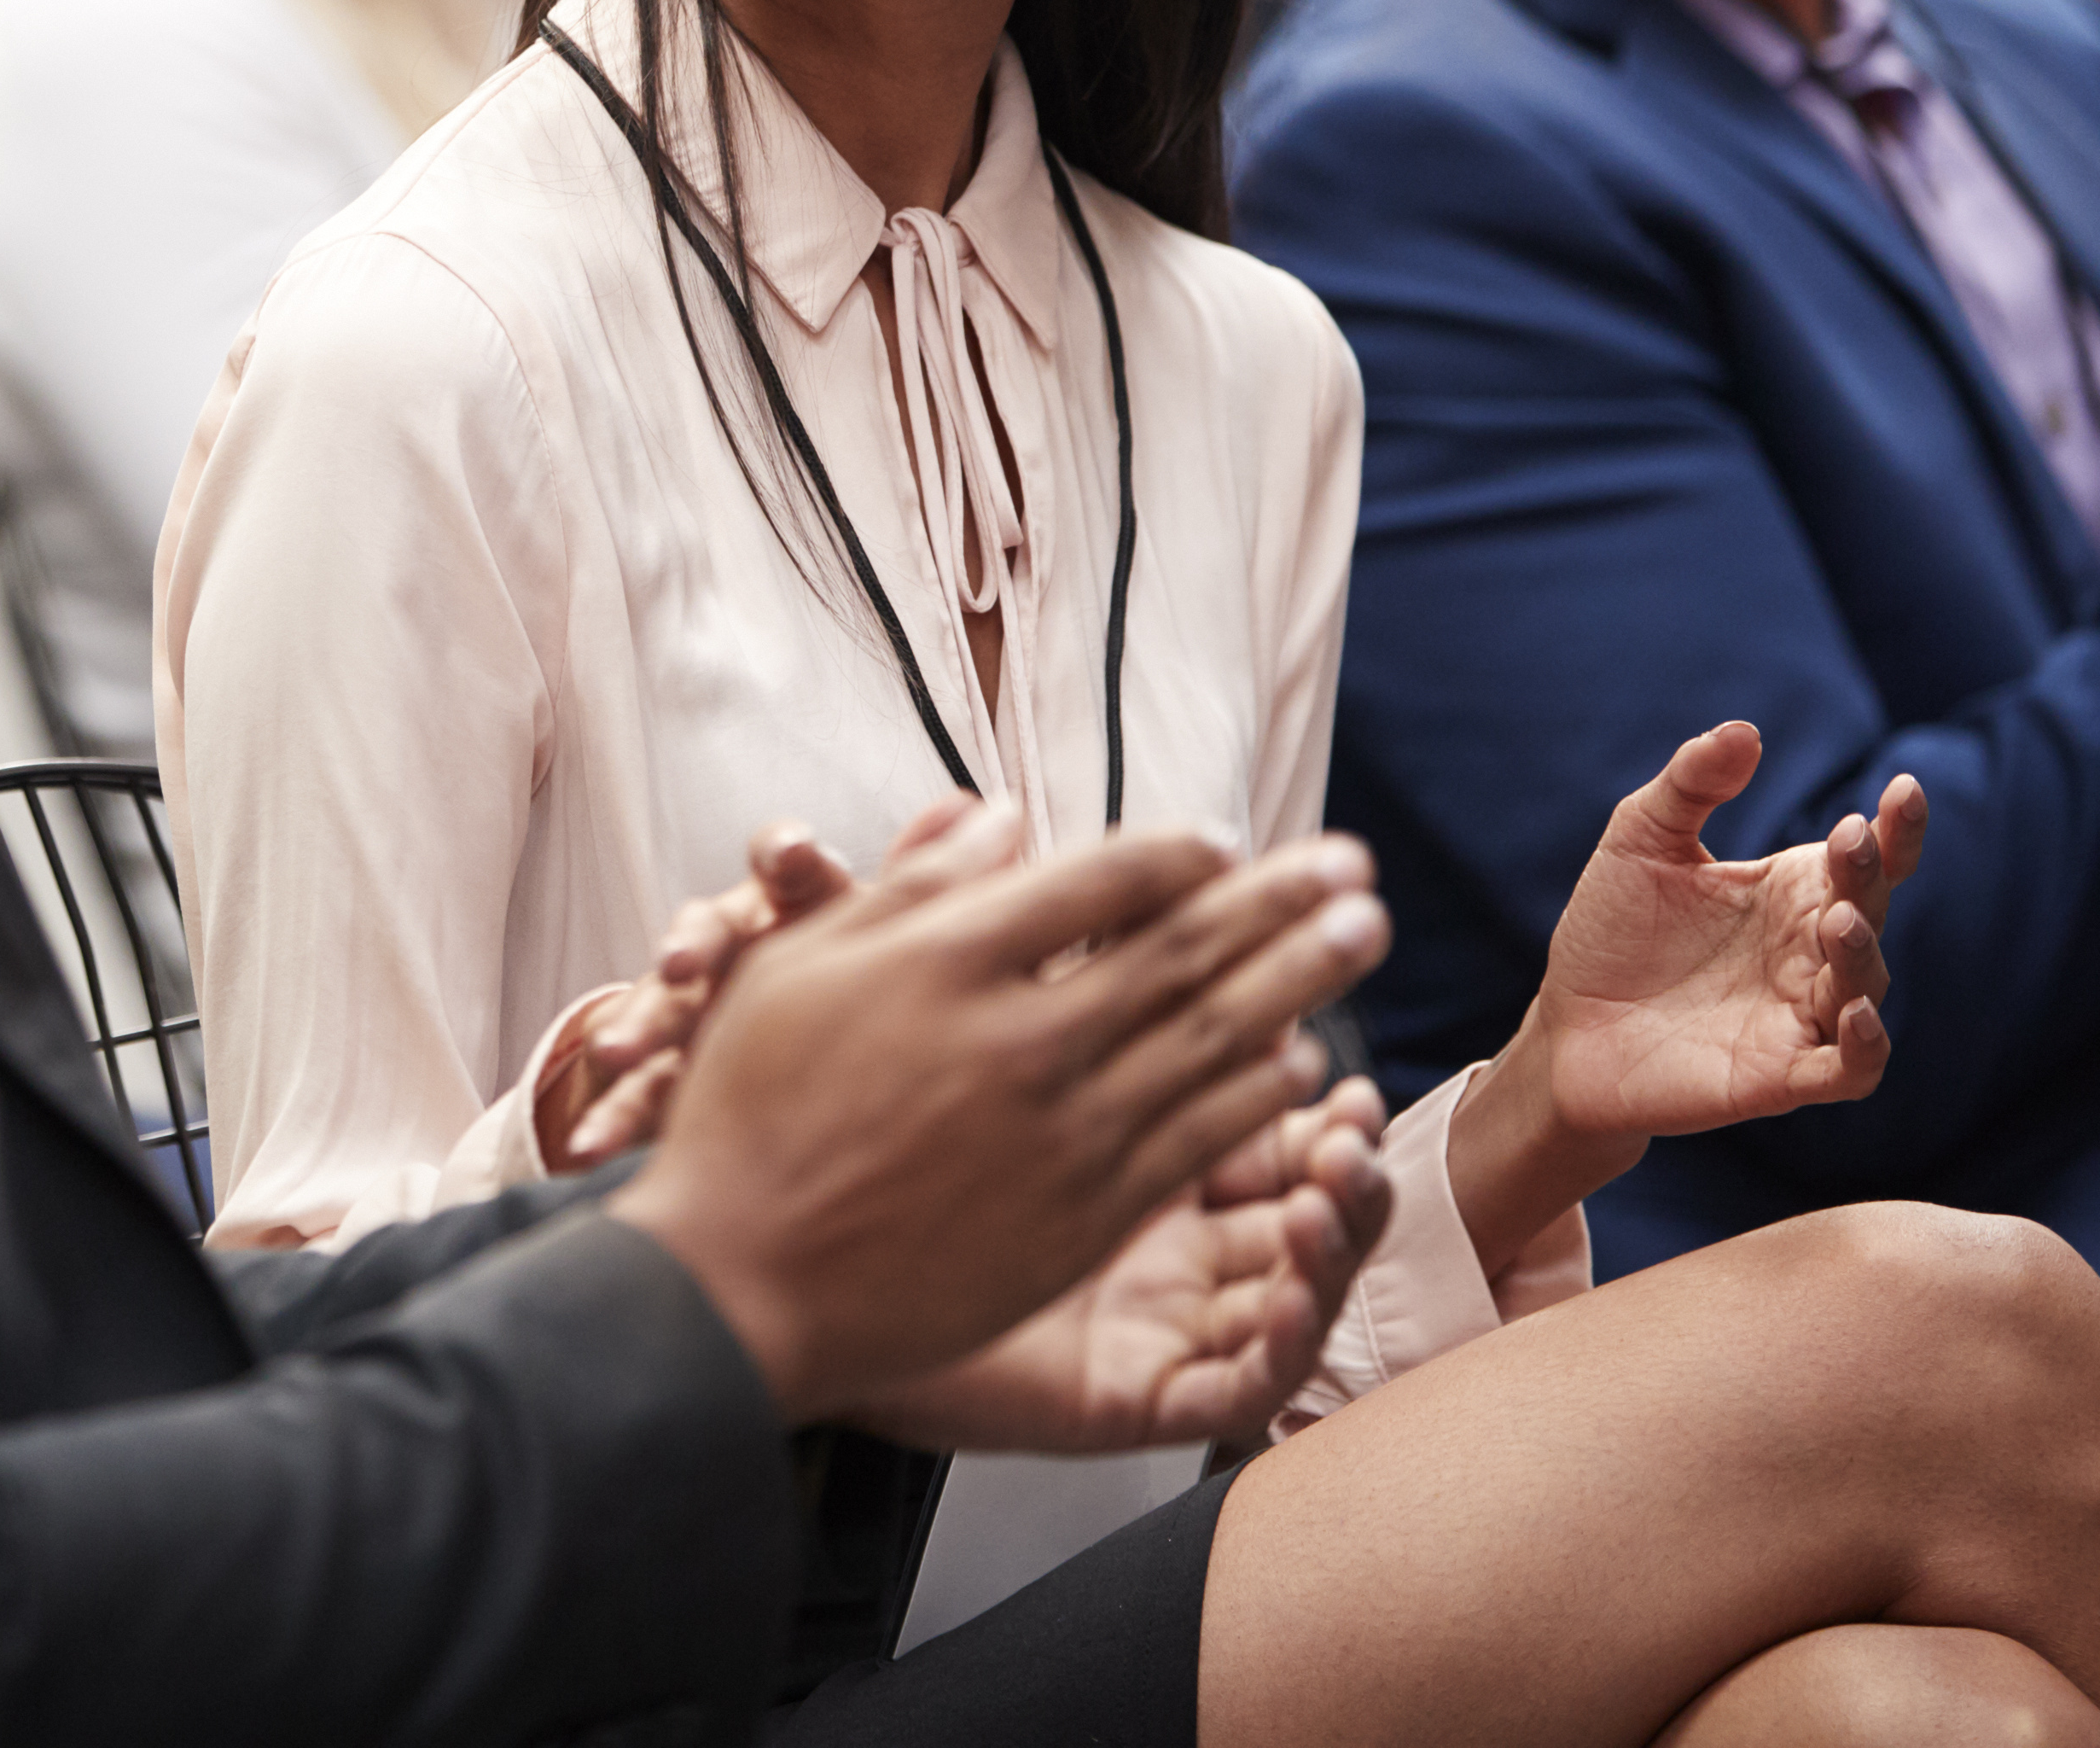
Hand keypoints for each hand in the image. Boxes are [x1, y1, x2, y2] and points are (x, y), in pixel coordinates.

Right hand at [539, 809, 938, 1170]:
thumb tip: (975, 805)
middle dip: (694, 940)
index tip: (796, 854)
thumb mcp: (881, 944)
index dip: (787, 854)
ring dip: (637, 1024)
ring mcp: (700, 1017)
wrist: (780, 1078)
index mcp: (799, 914)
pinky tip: (594, 1148)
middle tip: (683, 963)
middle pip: (713, 929)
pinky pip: (639, 1094)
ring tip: (617, 1055)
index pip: (789, 867)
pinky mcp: (672, 1080)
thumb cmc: (847, 998)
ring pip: (664, 1007)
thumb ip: (921, 884)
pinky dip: (613, 1119)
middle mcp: (743, 954)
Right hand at [606, 825, 1391, 1425]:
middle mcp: (1022, 1038)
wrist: (737, 1283)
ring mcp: (1060, 1133)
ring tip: (1362, 933)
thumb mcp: (800, 965)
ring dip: (1301, 979)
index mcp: (948, 961)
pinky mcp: (1081, 1217)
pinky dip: (1259, 1091)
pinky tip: (1302, 1060)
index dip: (1179, 853)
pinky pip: (1199, 1137)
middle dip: (1280, 901)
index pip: (1103, 882)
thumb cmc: (748, 1113)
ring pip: (1213, 1039)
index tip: (1226, 840)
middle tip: (1351, 865)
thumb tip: (1003, 817)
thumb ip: (911, 887)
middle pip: (1182, 950)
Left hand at [1458, 724, 1922, 1270]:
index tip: (1903, 788)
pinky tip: (1854, 1013)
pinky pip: (1849, 1069)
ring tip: (1838, 919)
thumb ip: (1691, 784)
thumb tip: (1744, 731)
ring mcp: (1800, 1016)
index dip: (1897, 828)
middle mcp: (1808, 953)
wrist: (1566, 1027)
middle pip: (1867, 910)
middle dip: (1868, 876)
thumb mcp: (1641, 840)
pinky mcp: (1781, 1077)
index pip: (1866, 859)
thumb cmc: (1614, 931)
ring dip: (1862, 954)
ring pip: (1864, 986)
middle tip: (1849, 842)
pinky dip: (1865, 1046)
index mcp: (1789, 893)